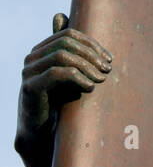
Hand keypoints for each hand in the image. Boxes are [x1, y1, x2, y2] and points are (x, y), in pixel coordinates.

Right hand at [15, 14, 111, 166]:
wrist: (42, 132)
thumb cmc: (60, 101)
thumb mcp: (72, 76)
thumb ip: (78, 56)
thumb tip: (93, 39)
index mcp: (42, 49)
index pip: (69, 33)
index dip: (92, 44)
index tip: (109, 59)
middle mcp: (32, 57)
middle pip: (66, 42)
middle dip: (91, 54)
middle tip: (108, 69)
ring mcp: (28, 71)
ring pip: (61, 55)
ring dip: (86, 66)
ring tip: (101, 79)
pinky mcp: (29, 88)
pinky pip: (56, 73)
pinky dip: (77, 77)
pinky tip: (90, 87)